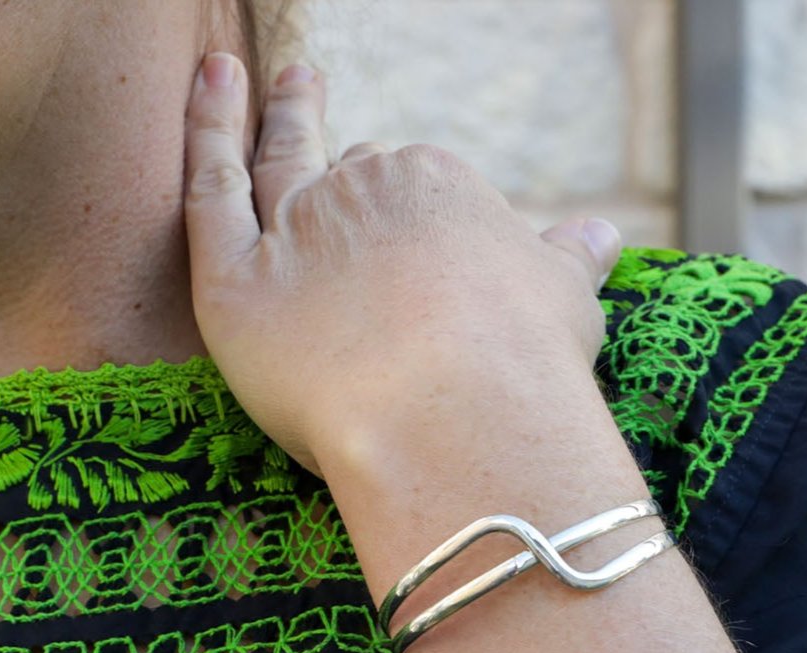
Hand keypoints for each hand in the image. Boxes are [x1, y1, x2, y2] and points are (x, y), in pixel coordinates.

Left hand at [184, 53, 622, 479]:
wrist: (459, 417)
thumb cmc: (525, 362)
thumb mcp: (565, 297)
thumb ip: (570, 259)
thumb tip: (601, 235)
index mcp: (439, 190)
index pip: (416, 192)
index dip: (415, 217)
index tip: (418, 245)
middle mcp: (364, 192)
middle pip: (346, 175)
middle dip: (342, 163)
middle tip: (319, 110)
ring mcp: (296, 230)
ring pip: (277, 160)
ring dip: (273, 114)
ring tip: (262, 81)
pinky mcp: (236, 285)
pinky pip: (209, 191)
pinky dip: (205, 129)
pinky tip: (211, 81)